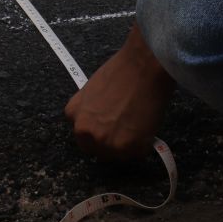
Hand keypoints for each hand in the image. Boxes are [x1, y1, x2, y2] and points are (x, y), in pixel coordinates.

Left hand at [65, 28, 174, 160]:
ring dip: (129, 145)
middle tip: (127, 129)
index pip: (84, 139)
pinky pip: (138, 153)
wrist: (142, 66)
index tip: (110, 128)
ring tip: (139, 124)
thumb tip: (98, 123)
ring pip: (120, 155)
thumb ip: (89, 111)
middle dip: (112, 144)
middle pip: (99, 152)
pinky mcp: (129, 147)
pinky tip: (147, 124)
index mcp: (74, 117)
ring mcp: (106, 142)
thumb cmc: (120, 71)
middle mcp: (86, 133)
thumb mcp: (90, 91)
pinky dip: (145, 143)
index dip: (100, 134)